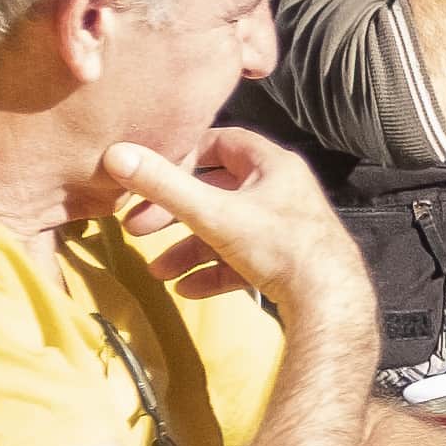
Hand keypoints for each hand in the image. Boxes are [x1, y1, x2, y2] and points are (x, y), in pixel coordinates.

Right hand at [100, 129, 372, 342]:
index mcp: (272, 167)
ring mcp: (284, 229)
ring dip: (188, 249)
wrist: (329, 302)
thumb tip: (117, 154)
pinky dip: (213, 273)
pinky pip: (241, 262)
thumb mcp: (213, 213)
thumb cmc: (281, 247)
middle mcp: (281, 192)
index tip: (152, 172)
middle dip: (174, 212)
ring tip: (158, 270)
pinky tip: (188, 289)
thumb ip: (164, 186)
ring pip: (224, 232)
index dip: (184, 154)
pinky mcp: (286, 263)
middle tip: (137, 227)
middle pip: (215, 192)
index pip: (222, 143)